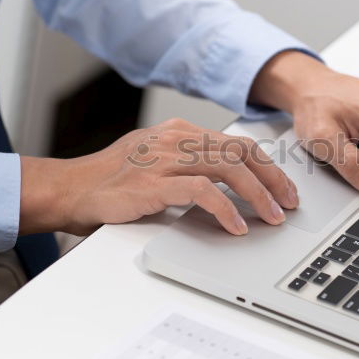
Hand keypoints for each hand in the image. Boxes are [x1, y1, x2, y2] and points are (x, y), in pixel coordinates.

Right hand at [19, 118, 298, 235]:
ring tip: (271, 217)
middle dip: (273, 180)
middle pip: (241, 152)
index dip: (267, 166)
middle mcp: (174, 139)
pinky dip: (226, 209)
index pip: (237, 143)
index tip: (284, 189)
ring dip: (258, 195)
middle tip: (288, 204)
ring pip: (229, 168)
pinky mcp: (152, 184)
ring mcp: (163, 159)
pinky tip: (237, 225)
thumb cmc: (111, 181)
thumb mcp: (155, 159)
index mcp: (179, 132)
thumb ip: (189, 162)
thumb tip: (232, 178)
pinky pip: (202, 192)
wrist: (69, 190)